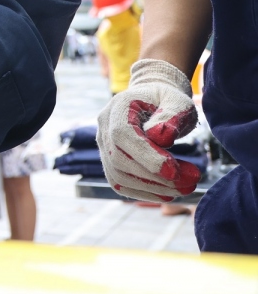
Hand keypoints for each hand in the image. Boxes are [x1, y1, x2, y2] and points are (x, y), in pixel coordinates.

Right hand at [96, 59, 200, 201]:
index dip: (146, 155)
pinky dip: (145, 193)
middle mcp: (104, 127)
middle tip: (190, 182)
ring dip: (153, 188)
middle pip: (119, 159)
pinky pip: (121, 184)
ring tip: (185, 188)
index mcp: (118, 107)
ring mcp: (104, 145)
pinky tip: (169, 192)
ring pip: (118, 176)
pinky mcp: (110, 162)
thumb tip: (159, 137)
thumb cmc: (168, 100)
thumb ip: (171, 116)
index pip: (122, 135)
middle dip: (155, 177)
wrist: (155, 101)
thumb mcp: (178, 101)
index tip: (175, 171)